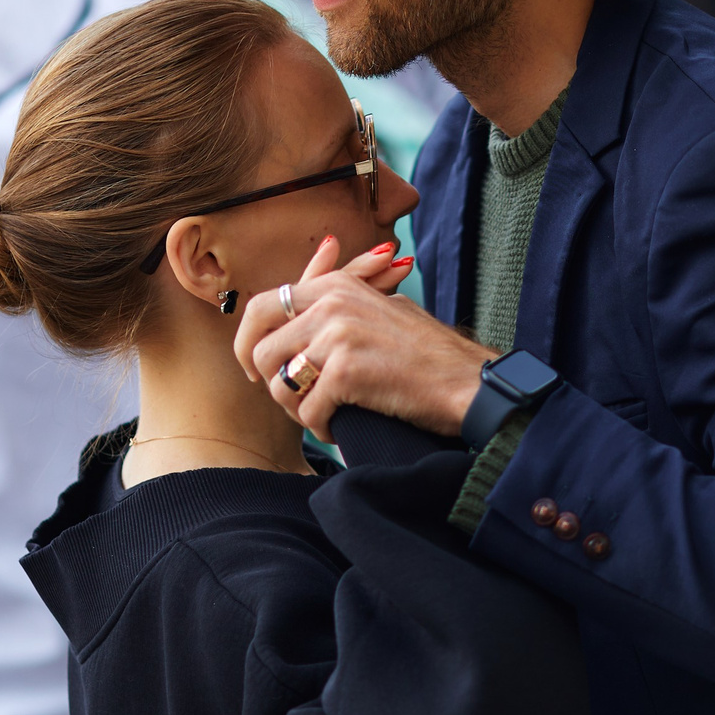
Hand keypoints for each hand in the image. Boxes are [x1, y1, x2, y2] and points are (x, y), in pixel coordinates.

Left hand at [234, 236, 488, 440]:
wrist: (466, 381)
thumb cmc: (426, 354)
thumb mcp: (379, 308)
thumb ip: (335, 307)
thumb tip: (289, 321)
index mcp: (333, 286)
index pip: (261, 307)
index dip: (248, 343)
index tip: (256, 369)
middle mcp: (331, 304)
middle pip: (264, 351)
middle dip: (273, 385)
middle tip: (297, 403)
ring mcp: (337, 336)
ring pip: (281, 384)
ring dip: (297, 409)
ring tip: (324, 415)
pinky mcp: (346, 372)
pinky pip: (307, 411)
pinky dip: (321, 428)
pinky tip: (340, 427)